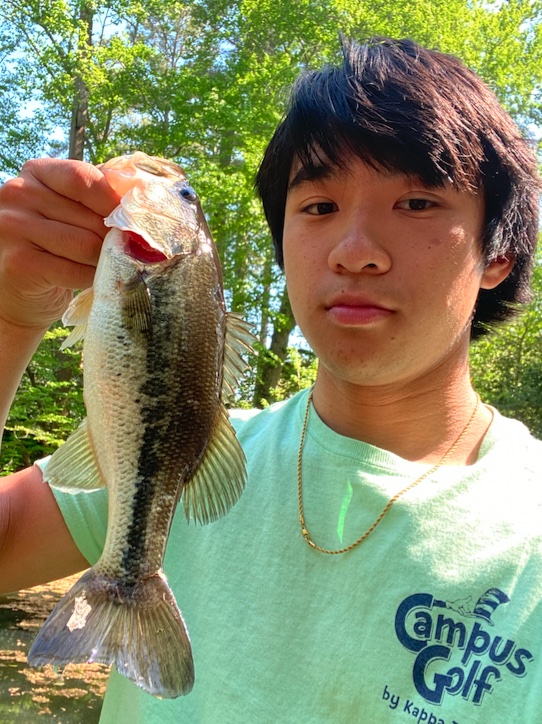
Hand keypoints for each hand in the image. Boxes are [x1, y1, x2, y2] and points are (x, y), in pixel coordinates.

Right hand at [0, 158, 119, 329]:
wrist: (21, 291)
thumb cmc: (56, 247)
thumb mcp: (73, 212)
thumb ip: (99, 197)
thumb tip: (140, 192)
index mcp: (36, 172)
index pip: (83, 178)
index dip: (113, 202)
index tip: (130, 221)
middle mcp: (18, 193)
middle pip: (90, 216)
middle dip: (112, 240)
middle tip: (118, 253)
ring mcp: (13, 227)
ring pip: (86, 245)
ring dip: (103, 261)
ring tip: (100, 265)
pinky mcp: (19, 262)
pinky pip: (75, 270)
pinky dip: (90, 278)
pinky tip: (86, 278)